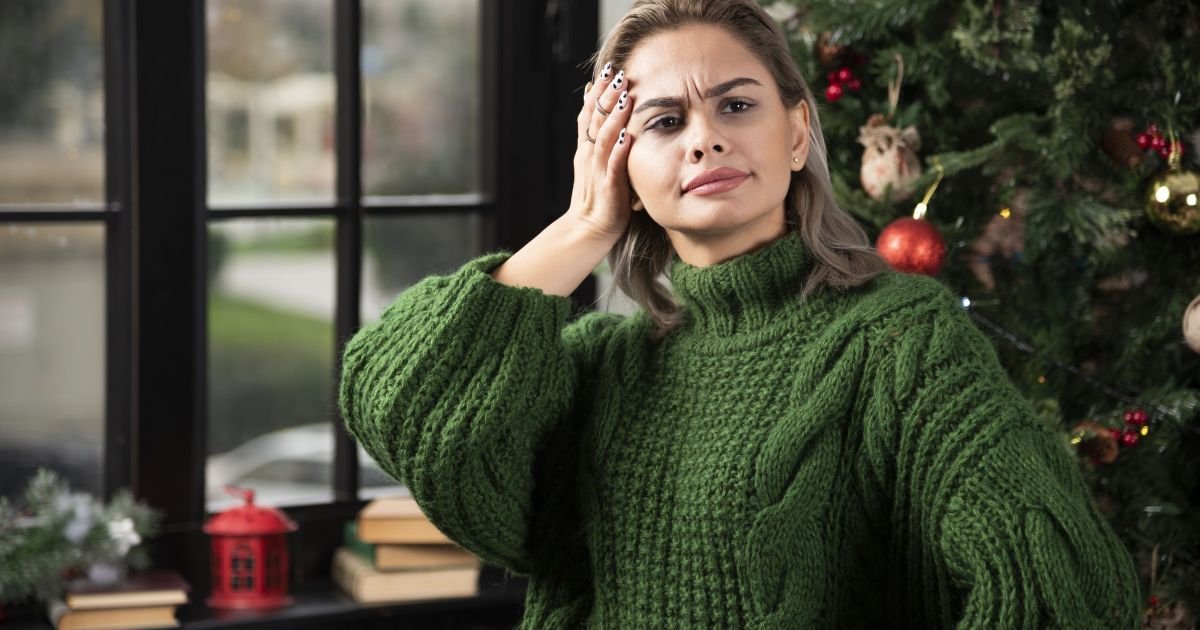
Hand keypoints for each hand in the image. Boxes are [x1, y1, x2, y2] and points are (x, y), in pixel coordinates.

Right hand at [565, 62, 636, 241]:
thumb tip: (592, 98)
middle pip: (596, 119)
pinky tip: (627, 137)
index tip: (609, 69)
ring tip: (624, 97)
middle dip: (606, 96)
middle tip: (617, 73)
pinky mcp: (608, 187)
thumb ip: (594, 132)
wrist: (588, 229)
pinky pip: (613, 167)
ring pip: (604, 138)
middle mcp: (589, 155)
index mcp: (587, 148)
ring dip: (614, 117)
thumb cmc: (597, 195)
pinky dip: (619, 151)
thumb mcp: (593, 160)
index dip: (598, 91)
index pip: (590, 113)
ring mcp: (598, 170)